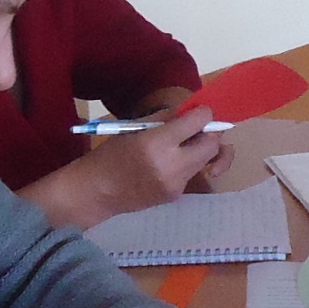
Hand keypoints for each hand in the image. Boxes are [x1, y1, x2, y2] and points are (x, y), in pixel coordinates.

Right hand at [25, 106, 226, 227]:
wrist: (96, 192)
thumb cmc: (110, 155)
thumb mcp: (134, 128)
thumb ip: (165, 119)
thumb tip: (191, 112)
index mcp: (157, 142)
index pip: (199, 122)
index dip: (204, 114)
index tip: (200, 112)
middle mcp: (172, 164)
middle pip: (212, 145)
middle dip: (210, 134)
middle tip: (199, 130)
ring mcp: (176, 183)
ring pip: (206, 161)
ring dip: (200, 150)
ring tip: (184, 146)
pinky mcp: (175, 195)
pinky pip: (191, 174)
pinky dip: (186, 166)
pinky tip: (167, 165)